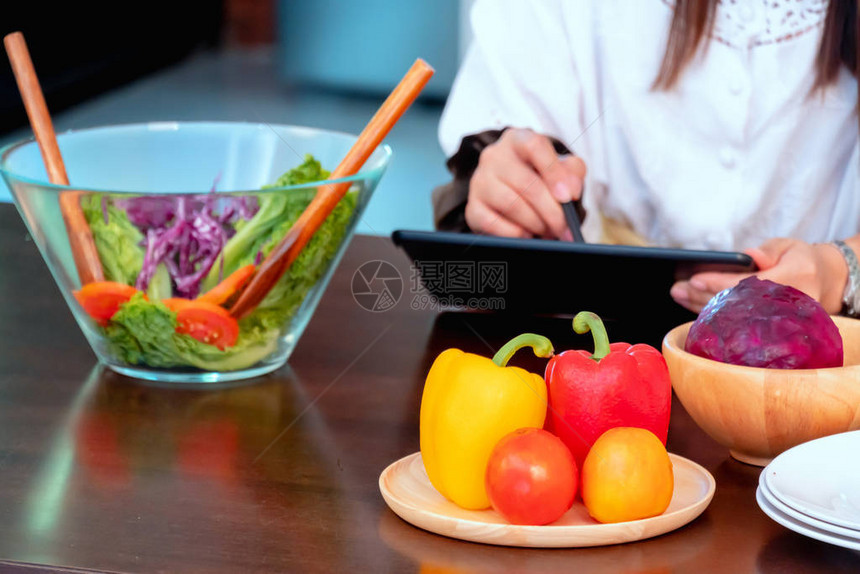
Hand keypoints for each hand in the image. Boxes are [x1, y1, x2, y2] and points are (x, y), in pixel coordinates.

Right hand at [466, 128, 585, 238]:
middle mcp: (493, 156)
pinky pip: (493, 223)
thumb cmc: (539, 177)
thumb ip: (572, 172)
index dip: (553, 172)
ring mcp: (479, 181)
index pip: (534, 146)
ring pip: (511, 205)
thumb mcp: (561, 168)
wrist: (514, 193)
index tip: (568, 197)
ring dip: (535, 223)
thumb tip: (570, 190)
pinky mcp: (472, 207)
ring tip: (547, 229)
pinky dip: (515, 233)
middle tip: (564, 227)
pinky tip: (527, 233)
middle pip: (526, 183)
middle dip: (551, 211)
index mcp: (517, 139)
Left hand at [670, 238, 848, 313]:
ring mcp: (775, 321)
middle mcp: (784, 304)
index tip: (695, 279)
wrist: (824, 284)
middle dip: (703, 295)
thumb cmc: (802, 260)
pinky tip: (691, 305)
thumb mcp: (789, 246)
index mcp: (793, 279)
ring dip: (700, 305)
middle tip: (677, 288)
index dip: (719, 283)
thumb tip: (750, 255)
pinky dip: (711, 314)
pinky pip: (735, 323)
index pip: (748, 283)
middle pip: (735, 303)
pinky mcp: (767, 329)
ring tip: (678, 294)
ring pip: (732, 316)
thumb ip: (769, 250)